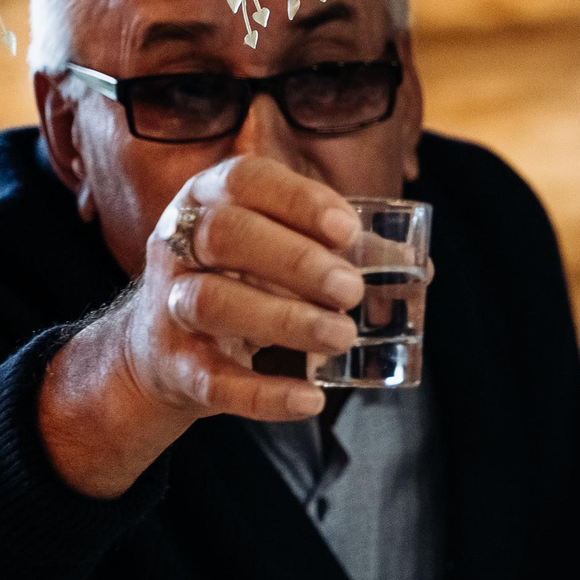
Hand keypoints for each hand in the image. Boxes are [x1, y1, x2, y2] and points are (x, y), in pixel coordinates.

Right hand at [114, 156, 366, 419]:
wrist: (160, 351)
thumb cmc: (240, 284)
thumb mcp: (278, 255)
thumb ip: (342, 254)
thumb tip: (418, 266)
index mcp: (209, 201)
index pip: (245, 179)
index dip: (297, 199)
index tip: (347, 229)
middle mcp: (178, 245)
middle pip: (226, 234)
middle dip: (296, 260)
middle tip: (351, 290)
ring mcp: (168, 305)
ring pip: (212, 302)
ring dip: (285, 320)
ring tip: (342, 336)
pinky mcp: (174, 366)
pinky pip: (213, 379)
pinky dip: (265, 394)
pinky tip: (311, 400)